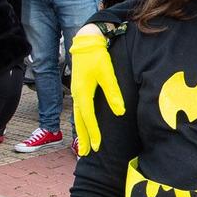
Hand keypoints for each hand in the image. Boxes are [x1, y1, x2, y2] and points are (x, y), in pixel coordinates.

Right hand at [69, 25, 124, 154]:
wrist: (87, 42)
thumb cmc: (98, 57)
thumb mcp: (107, 74)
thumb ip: (113, 93)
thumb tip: (119, 111)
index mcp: (83, 92)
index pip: (88, 117)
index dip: (93, 132)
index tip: (97, 146)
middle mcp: (77, 95)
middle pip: (79, 121)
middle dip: (83, 137)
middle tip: (85, 153)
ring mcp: (76, 92)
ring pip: (78, 116)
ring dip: (81, 131)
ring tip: (83, 145)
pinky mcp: (79, 89)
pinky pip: (79, 110)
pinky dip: (81, 121)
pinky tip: (85, 126)